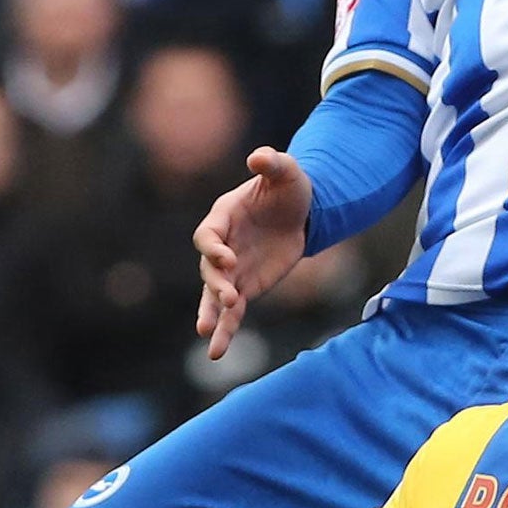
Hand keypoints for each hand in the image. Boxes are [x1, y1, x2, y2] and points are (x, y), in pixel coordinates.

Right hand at [194, 147, 313, 359]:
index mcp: (223, 217)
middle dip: (216, 283)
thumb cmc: (289, 188)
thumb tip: (258, 156)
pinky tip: (217, 351)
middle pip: (209, 269)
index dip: (214, 247)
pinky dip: (225, 330)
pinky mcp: (245, 288)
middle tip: (228, 296)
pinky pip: (231, 313)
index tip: (226, 258)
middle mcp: (222, 247)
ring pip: (214, 296)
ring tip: (204, 335)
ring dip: (210, 314)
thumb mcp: (286, 172)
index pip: (208, 235)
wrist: (302, 211)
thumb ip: (272, 163)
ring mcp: (231, 271)